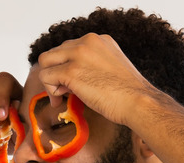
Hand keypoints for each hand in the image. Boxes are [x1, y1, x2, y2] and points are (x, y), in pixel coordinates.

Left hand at [36, 33, 155, 127]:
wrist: (138, 102)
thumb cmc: (126, 93)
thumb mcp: (109, 68)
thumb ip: (90, 65)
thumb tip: (66, 77)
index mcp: (97, 40)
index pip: (67, 48)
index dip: (65, 67)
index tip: (72, 84)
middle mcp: (87, 41)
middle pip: (54, 53)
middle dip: (55, 73)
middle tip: (64, 92)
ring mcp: (78, 55)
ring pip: (45, 62)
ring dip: (50, 81)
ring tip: (62, 96)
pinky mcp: (71, 71)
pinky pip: (45, 76)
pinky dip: (49, 90)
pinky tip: (61, 100)